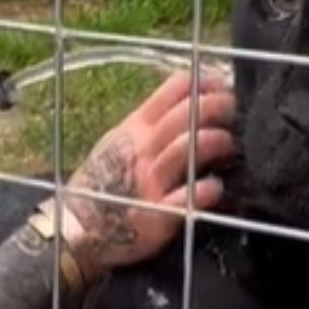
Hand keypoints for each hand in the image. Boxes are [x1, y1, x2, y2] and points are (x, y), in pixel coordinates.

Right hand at [57, 71, 235, 274]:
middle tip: (232, 109)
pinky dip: (203, 190)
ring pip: (184, 149)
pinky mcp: (157, 215)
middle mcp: (142, 150)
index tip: (222, 85)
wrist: (77, 225)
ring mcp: (149, 181)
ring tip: (227, 142)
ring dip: (212, 140)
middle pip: (184, 115)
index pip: (172, 90)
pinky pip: (184, 198)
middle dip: (214, 105)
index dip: (202, 83)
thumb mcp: (119, 141)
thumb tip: (186, 102)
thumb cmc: (102, 181)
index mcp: (135, 128)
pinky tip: (215, 187)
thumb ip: (149, 123)